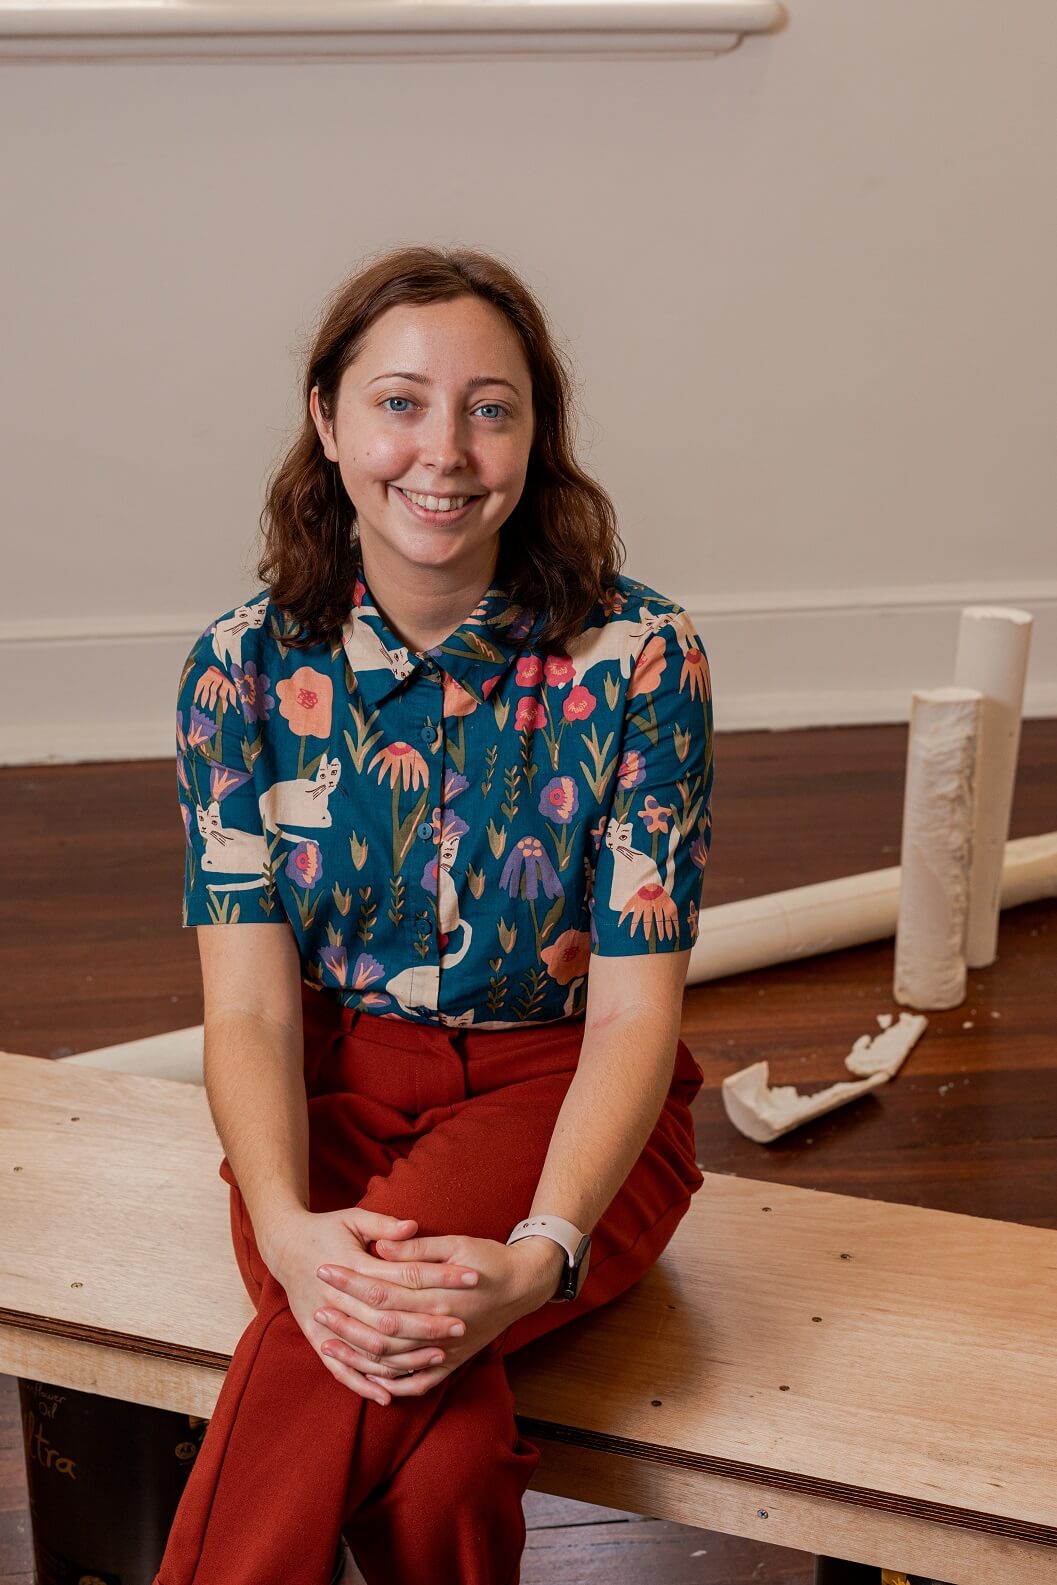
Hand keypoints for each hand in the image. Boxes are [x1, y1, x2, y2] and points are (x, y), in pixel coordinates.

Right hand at [262, 1207, 483, 1406]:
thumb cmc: (325, 1229)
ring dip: (405, 1357)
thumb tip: (413, 1227)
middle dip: (428, 1324)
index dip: (438, 1278)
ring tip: (439, 1356)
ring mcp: (326, 1323)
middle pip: (390, 1319)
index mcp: (351, 1266)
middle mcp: (338, 1300)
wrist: (284, 1247)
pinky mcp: (317, 1340)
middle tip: (461, 1326)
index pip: (403, 1276)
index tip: (469, 1279)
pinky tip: (389, 1395)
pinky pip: (342, 1370)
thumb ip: (383, 1225)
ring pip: (370, 1350)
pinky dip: (365, 1385)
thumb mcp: (353, 1219)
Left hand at [316, 1232, 564, 1397]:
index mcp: (440, 1292)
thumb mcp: (456, 1243)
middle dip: (346, 1318)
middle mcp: (441, 1325)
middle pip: (382, 1327)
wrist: (523, 1286)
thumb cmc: (488, 1258)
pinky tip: (366, 1379)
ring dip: (359, 1353)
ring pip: (394, 1359)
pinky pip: (416, 1382)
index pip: (384, 1288)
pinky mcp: (451, 1362)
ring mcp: (447, 1349)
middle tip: (318, 1308)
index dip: (352, 1280)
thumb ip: (417, 1247)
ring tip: (328, 1343)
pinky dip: (390, 1384)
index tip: (325, 1269)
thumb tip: (379, 1245)